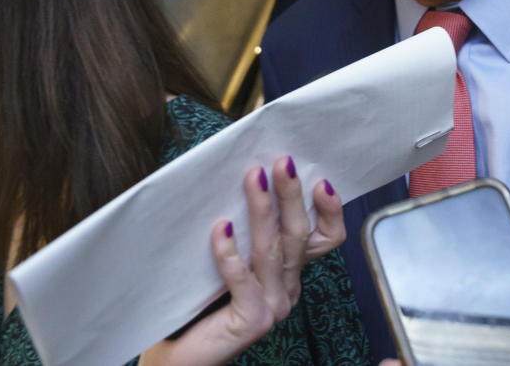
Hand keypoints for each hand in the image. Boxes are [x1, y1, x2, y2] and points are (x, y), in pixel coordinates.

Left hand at [142, 157, 344, 365]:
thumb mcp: (230, 258)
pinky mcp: (251, 321)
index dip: (330, 211)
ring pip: (272, 250)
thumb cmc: (198, 303)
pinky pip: (243, 280)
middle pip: (299, 234)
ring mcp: (272, 307)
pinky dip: (230, 252)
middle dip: (291, 194)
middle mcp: (286, 289)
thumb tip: (246, 175)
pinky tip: (220, 229)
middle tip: (282, 162)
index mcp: (288, 272)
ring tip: (253, 178)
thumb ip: (244, 229)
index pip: (326, 239)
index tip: (321, 181)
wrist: (178, 356)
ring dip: (263, 209)